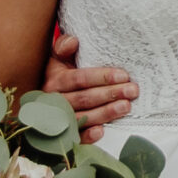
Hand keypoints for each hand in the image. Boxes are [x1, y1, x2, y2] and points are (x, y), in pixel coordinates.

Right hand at [44, 30, 138, 144]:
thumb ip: (63, 46)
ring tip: (126, 107)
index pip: (80, 79)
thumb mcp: (57, 57)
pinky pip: (75, 137)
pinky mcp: (63, 133)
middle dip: (110, 94)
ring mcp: (58, 118)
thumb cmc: (59, 73)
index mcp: (55, 80)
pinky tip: (102, 131)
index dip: (102, 77)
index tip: (123, 75)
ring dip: (105, 113)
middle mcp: (55, 100)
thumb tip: (73, 41)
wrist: (45, 96)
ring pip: (82, 117)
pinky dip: (87, 136)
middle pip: (84, 98)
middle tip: (132, 91)